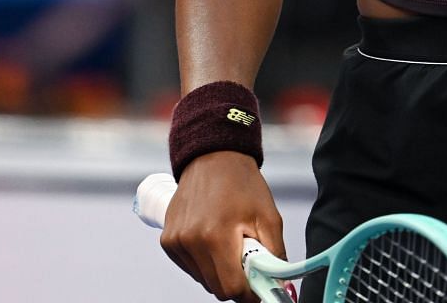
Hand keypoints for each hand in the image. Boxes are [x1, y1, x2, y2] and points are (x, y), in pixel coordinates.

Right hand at [160, 151, 286, 301]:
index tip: (258, 283)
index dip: (249, 291)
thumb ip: (274, 255)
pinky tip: (213, 241)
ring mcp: (175, 241)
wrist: (213, 157)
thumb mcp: (269, 217)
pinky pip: (190, 268)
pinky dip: (204, 263)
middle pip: (216, 287)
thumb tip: (278, 286)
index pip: (231, 288)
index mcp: (216, 236)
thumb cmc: (243, 185)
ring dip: (219, 272)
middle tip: (247, 260)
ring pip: (203, 279)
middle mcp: (190, 241)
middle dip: (235, 281)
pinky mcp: (168, 241)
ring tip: (229, 244)